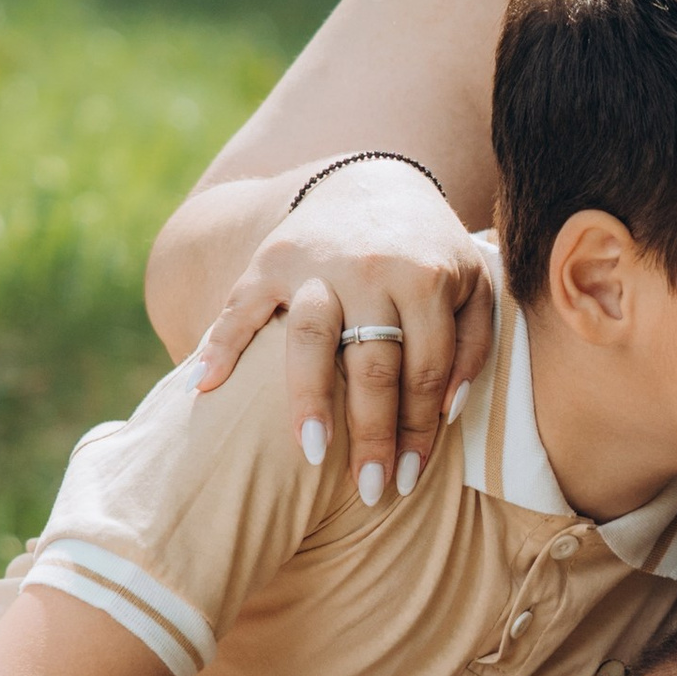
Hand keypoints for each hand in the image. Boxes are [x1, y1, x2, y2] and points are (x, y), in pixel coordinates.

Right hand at [189, 162, 498, 506]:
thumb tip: (447, 412)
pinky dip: (220, 343)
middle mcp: (370, 269)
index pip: (424, 370)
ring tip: (313, 454)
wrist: (373, 184)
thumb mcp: (472, 288)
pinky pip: (241, 305)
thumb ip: (472, 345)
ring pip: (311, 339)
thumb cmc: (429, 253)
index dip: (419, 430)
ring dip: (310, 400)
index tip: (410, 479)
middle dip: (373, 434)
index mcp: (425, 278)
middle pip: (373, 364)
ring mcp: (316, 264)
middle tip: (372, 491)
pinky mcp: (271, 259)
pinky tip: (204, 387)